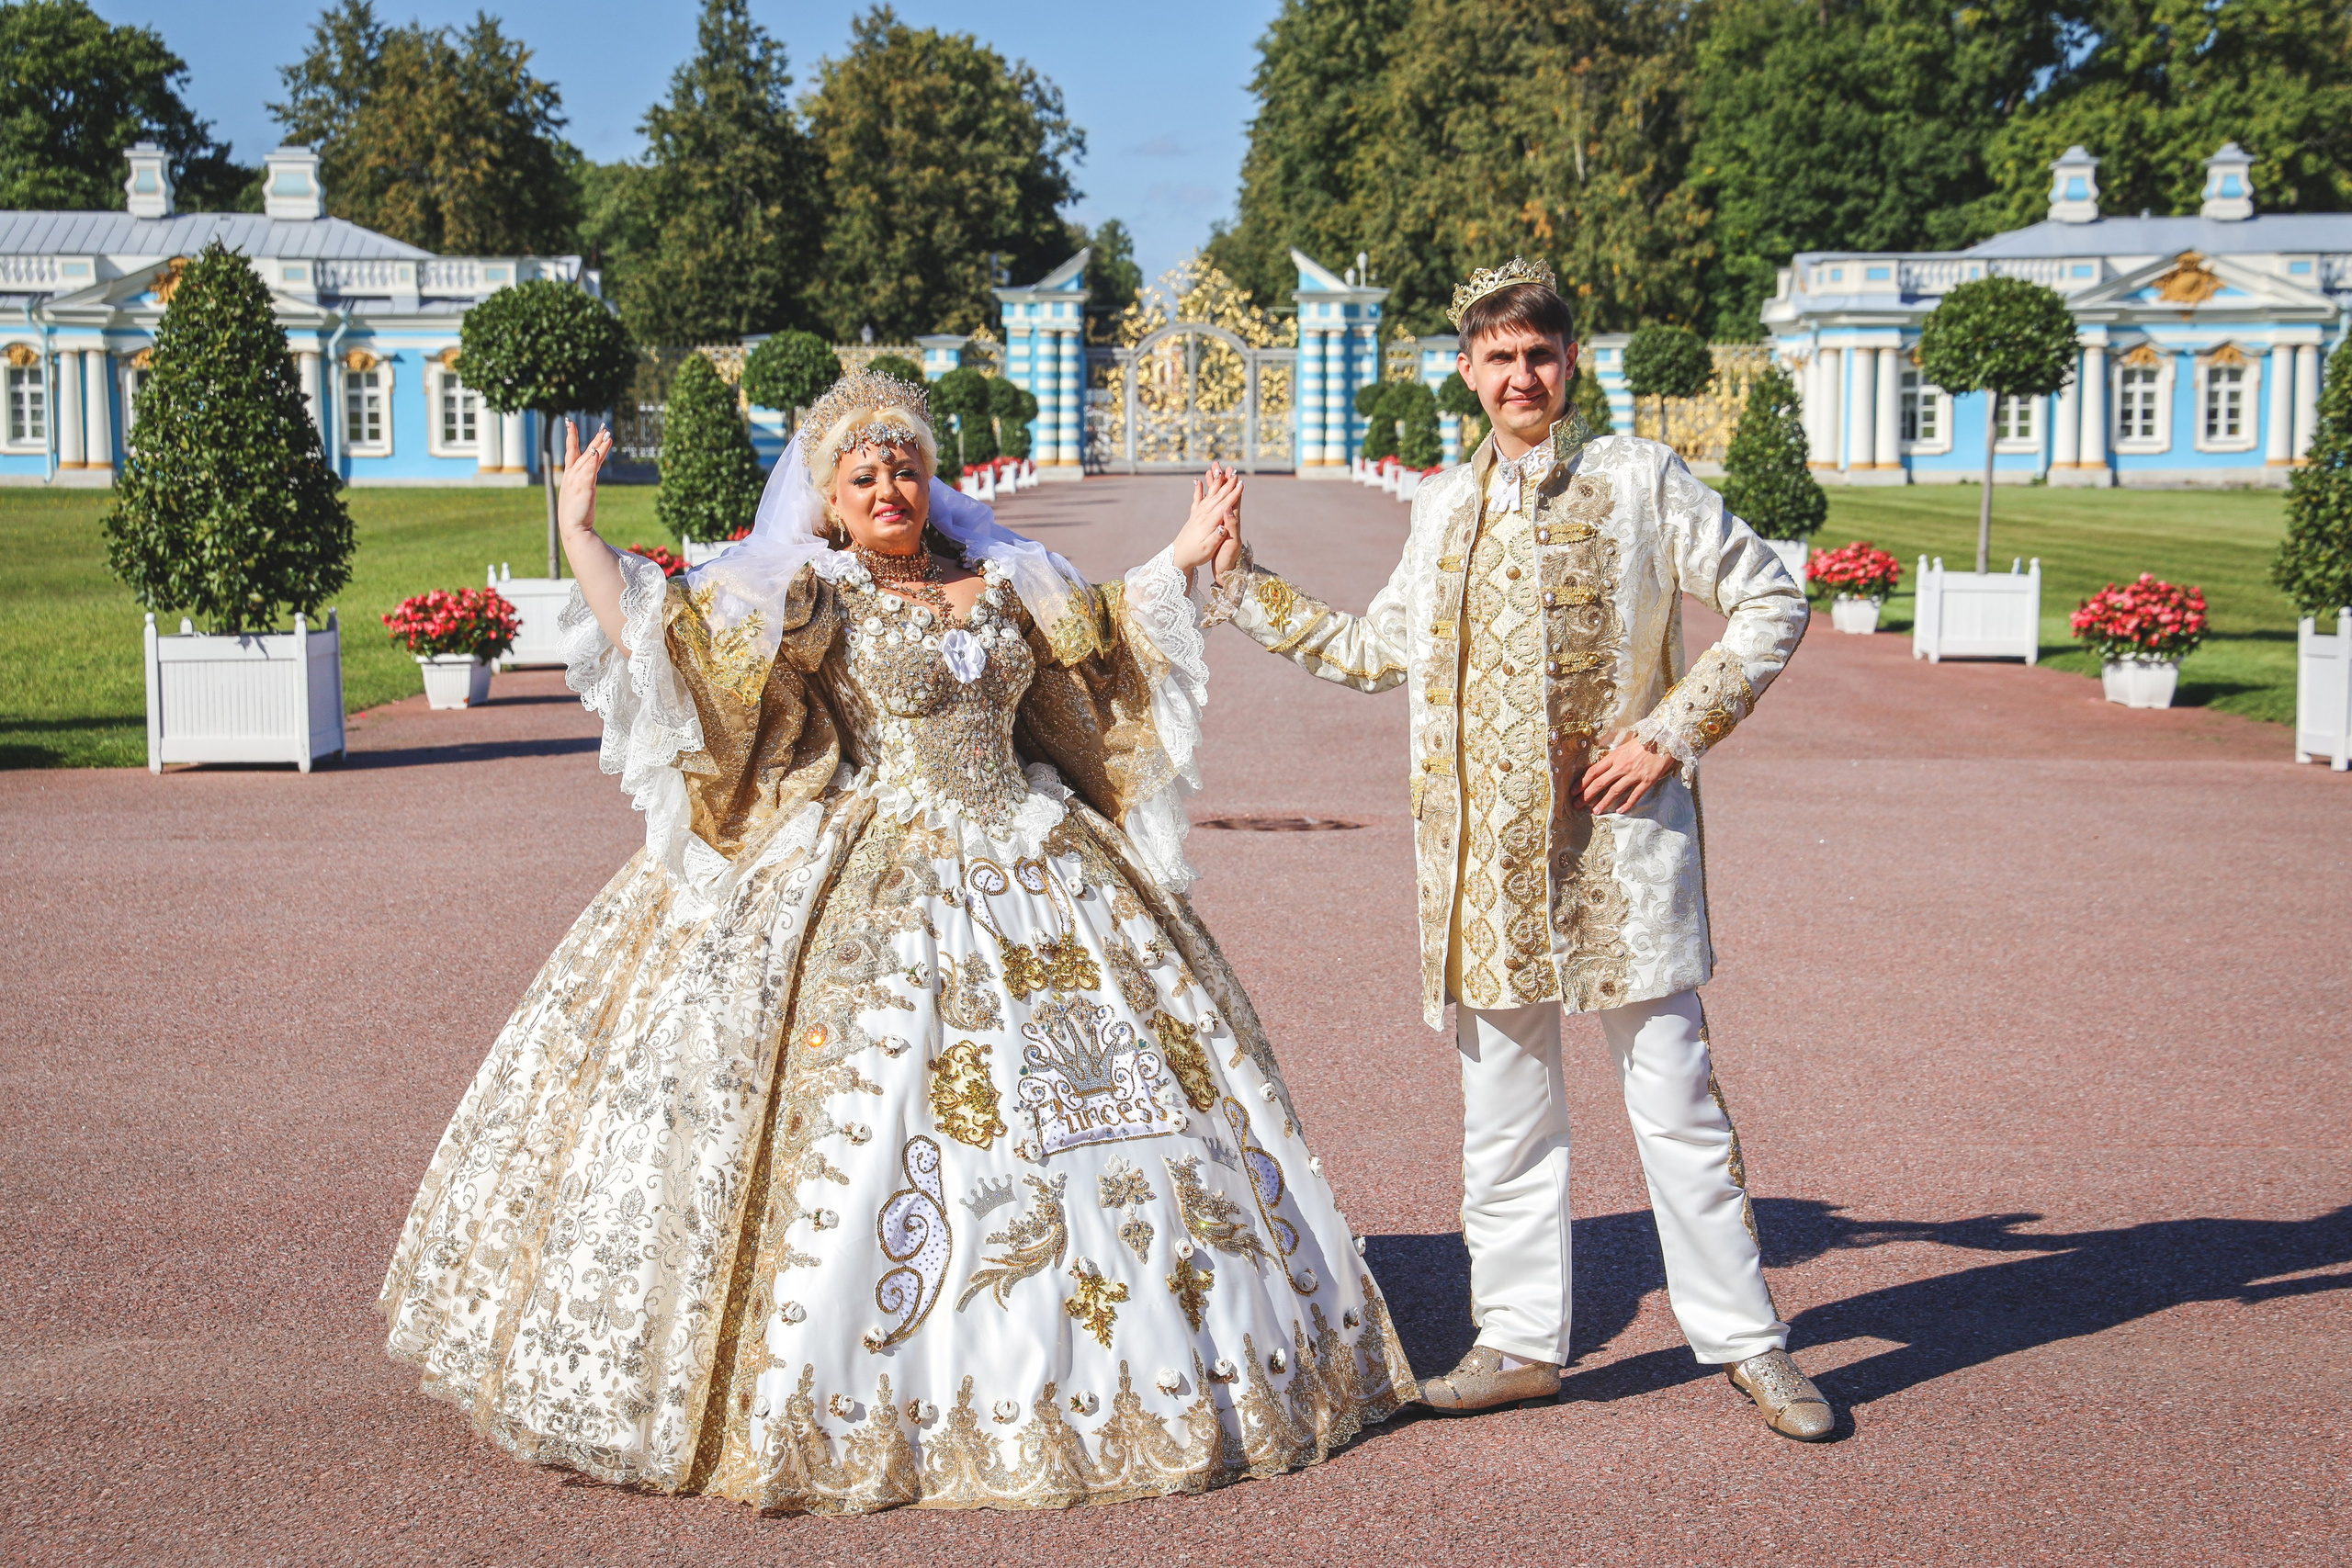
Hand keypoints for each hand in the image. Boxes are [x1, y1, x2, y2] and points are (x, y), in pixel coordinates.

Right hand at [556, 417, 613, 538]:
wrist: (573, 527)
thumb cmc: (577, 511)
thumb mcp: (579, 491)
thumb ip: (585, 479)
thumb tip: (590, 474)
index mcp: (570, 475)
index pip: (571, 451)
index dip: (570, 436)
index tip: (570, 422)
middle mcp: (572, 475)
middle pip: (585, 453)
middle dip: (595, 439)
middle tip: (604, 427)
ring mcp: (577, 480)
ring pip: (590, 459)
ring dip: (598, 446)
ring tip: (607, 435)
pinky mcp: (584, 488)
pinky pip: (589, 471)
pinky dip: (593, 461)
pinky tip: (597, 452)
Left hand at [1171, 463, 1241, 572]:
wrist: (1178, 557)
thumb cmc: (1196, 555)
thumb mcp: (1208, 550)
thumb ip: (1217, 538)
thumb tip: (1223, 527)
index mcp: (1208, 523)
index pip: (1224, 506)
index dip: (1233, 495)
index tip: (1241, 485)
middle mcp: (1202, 516)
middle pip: (1217, 497)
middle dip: (1227, 484)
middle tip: (1235, 472)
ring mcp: (1197, 515)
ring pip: (1208, 495)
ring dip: (1215, 483)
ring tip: (1219, 471)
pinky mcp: (1193, 517)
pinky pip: (1197, 500)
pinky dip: (1198, 490)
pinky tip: (1197, 481)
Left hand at [1576, 738, 1675, 814]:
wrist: (1666, 738)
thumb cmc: (1645, 741)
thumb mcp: (1625, 746)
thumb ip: (1614, 758)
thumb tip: (1601, 768)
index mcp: (1615, 756)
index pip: (1593, 771)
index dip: (1582, 782)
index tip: (1573, 791)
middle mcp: (1622, 766)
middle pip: (1600, 783)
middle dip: (1586, 795)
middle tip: (1576, 804)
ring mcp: (1635, 774)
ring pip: (1615, 791)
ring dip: (1603, 803)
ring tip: (1595, 811)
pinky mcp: (1648, 780)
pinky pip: (1635, 795)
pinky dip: (1627, 804)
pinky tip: (1620, 810)